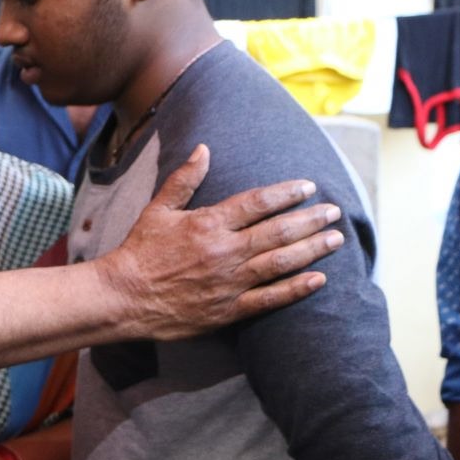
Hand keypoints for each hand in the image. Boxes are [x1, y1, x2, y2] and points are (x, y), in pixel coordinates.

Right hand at [99, 143, 341, 340]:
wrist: (124, 296)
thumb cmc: (140, 250)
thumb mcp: (158, 209)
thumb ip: (184, 179)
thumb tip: (203, 149)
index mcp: (209, 223)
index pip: (258, 202)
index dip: (287, 193)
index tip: (308, 186)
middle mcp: (225, 251)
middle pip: (278, 231)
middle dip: (310, 219)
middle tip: (334, 211)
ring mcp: (229, 282)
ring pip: (281, 263)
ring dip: (312, 249)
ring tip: (335, 240)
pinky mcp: (229, 310)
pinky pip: (270, 299)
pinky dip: (296, 289)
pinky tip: (319, 279)